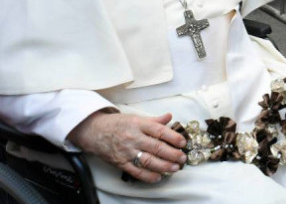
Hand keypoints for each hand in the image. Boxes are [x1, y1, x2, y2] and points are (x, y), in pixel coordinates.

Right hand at [67, 112, 186, 183]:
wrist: (94, 132)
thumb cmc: (116, 124)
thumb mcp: (136, 118)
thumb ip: (154, 120)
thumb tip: (169, 117)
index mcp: (138, 124)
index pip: (159, 131)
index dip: (173, 137)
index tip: (183, 142)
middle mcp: (133, 138)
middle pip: (156, 147)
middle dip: (172, 154)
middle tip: (183, 157)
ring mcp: (126, 151)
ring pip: (148, 161)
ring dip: (164, 165)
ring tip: (175, 167)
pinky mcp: (121, 163)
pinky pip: (136, 172)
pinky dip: (148, 176)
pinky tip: (159, 176)